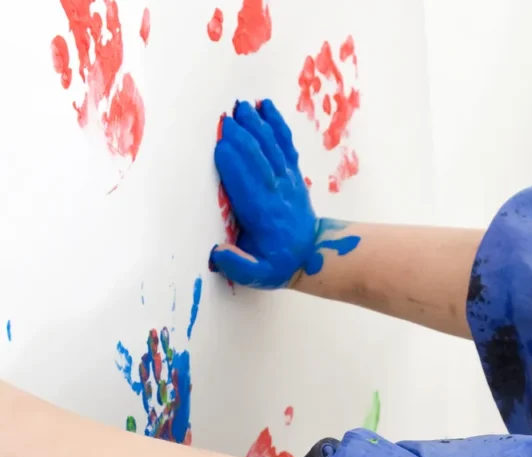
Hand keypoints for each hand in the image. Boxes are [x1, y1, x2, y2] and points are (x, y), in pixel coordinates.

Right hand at [211, 100, 357, 288]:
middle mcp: (275, 193)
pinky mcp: (291, 171)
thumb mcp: (259, 275)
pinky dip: (276, 124)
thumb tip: (219, 252)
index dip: (235, 166)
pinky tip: (266, 107)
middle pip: (259, 160)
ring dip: (258, 126)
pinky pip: (284, 144)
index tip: (221, 146)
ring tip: (243, 106)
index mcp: (263, 216)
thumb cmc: (278, 262)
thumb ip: (240, 266)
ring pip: (271, 148)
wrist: (312, 253)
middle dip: (244, 138)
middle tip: (227, 118)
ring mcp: (286, 179)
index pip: (247, 187)